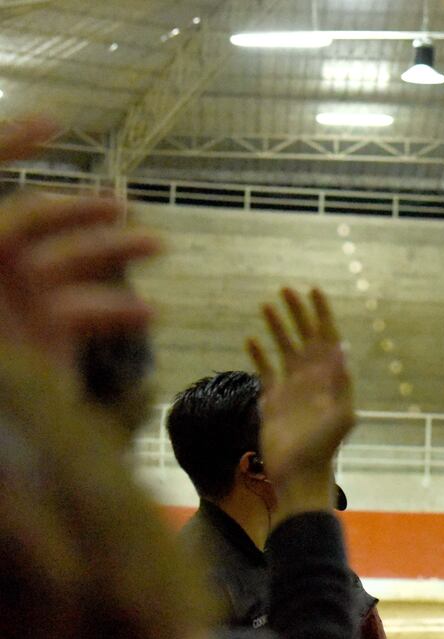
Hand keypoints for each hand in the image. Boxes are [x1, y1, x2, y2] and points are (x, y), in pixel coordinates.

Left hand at [0, 117, 161, 373]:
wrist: (5, 439)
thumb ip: (7, 242)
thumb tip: (9, 223)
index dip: (12, 144)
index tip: (57, 124)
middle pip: (35, 218)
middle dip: (81, 208)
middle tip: (123, 206)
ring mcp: (16, 304)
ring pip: (70, 261)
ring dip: (114, 250)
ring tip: (157, 245)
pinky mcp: (44, 340)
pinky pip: (87, 312)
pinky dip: (119, 308)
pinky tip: (150, 312)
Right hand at [246, 287, 353, 512]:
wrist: (299, 473)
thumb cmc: (323, 448)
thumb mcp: (341, 416)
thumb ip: (341, 383)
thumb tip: (342, 349)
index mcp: (330, 378)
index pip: (328, 337)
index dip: (322, 314)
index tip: (314, 291)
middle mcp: (312, 378)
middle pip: (305, 336)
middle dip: (298, 313)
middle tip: (286, 290)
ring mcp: (292, 387)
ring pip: (284, 348)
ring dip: (277, 327)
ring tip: (266, 305)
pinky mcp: (272, 400)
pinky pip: (265, 370)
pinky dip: (259, 355)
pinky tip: (251, 339)